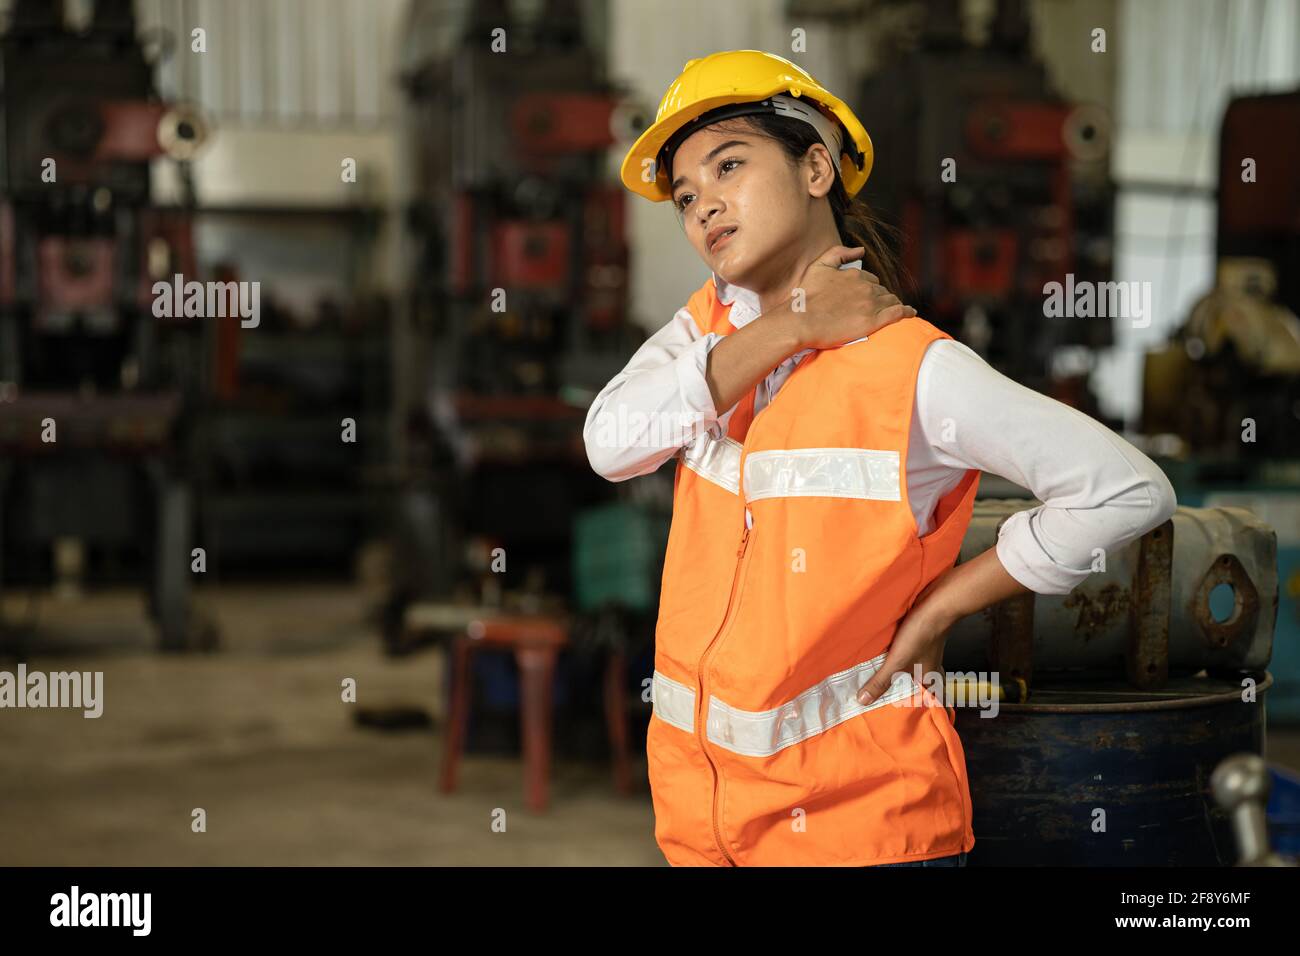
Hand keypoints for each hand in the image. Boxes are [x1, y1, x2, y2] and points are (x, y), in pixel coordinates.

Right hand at [791, 244, 916, 350]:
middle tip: (875, 306)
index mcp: (854, 275)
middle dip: (881, 296)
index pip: (870, 280)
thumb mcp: (819, 266)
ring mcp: (871, 304)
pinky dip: (907, 312)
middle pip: (882, 291)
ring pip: (891, 301)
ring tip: (893, 310)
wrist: (801, 320)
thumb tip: (861, 250)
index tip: (866, 296)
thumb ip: (840, 254)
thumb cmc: (806, 296)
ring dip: (893, 304)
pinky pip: (898, 313)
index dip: (869, 288)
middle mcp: (865, 287)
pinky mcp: (873, 321)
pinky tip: (911, 314)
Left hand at [856, 577, 954, 706]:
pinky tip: (876, 661)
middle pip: (908, 688)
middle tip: (872, 704)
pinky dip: (890, 662)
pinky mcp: (915, 643)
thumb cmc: (921, 634)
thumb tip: (863, 701)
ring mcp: (921, 657)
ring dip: (890, 677)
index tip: (888, 720)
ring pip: (903, 672)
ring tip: (869, 685)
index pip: (918, 704)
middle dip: (892, 695)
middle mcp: (926, 671)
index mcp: (927, 681)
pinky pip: (900, 658)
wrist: (936, 603)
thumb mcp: (898, 661)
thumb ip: (881, 681)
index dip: (906, 711)